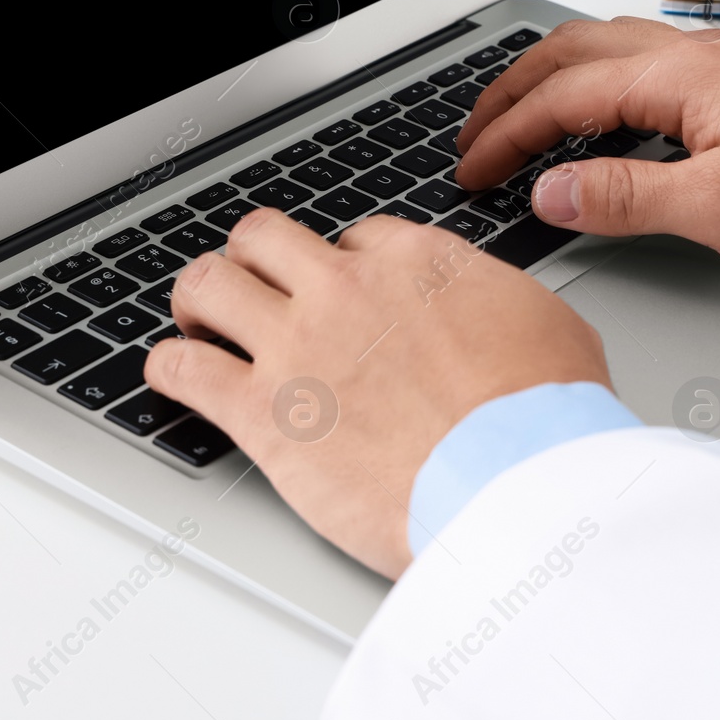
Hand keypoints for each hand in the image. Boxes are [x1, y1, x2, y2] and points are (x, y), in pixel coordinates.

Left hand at [143, 208, 609, 578]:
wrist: (513, 483)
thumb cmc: (542, 419)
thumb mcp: (549, 327)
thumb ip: (499, 304)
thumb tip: (496, 311)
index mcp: (417, 262)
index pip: (353, 236)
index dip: (342, 263)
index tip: (344, 290)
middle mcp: (346, 289)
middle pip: (265, 237)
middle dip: (255, 259)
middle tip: (256, 287)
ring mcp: (297, 345)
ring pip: (208, 282)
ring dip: (200, 299)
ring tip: (202, 323)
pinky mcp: (262, 412)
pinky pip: (180, 368)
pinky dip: (169, 369)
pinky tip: (177, 378)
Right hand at [455, 16, 719, 275]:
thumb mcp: (719, 208)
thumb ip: (624, 196)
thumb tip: (549, 189)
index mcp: (681, 74)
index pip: (562, 95)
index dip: (507, 133)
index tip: (472, 170)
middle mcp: (692, 52)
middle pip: (571, 52)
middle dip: (510, 92)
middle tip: (472, 137)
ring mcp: (714, 61)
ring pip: (604, 49)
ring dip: (549, 80)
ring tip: (516, 118)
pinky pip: (638, 63)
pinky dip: (591, 82)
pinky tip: (594, 116)